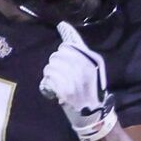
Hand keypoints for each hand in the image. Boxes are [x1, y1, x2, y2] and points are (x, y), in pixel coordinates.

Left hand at [38, 21, 116, 140]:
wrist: (93, 114)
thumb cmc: (90, 88)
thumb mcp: (92, 66)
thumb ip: (79, 47)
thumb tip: (63, 25)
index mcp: (93, 60)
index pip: (68, 46)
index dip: (63, 53)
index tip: (66, 62)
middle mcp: (85, 68)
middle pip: (57, 55)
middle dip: (55, 63)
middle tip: (61, 73)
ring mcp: (76, 80)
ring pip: (50, 66)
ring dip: (50, 73)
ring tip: (57, 81)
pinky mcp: (66, 92)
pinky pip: (48, 79)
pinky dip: (48, 83)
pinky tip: (53, 88)